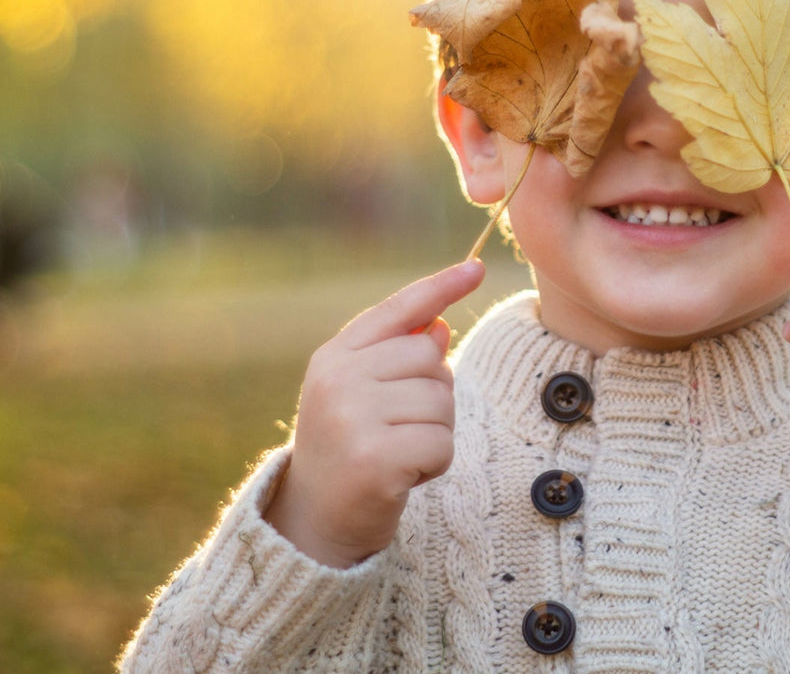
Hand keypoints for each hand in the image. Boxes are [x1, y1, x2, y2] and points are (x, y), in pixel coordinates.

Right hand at [264, 260, 485, 567]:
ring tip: (398, 452)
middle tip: (398, 428)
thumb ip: (396, 357)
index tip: (475, 267)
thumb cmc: (347, 450)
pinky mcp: (375, 459)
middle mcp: (338, 380)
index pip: (397, 311)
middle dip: (433, 394)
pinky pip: (441, 443)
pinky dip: (435, 464)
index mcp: (333, 358)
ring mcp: (353, 418)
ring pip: (441, 401)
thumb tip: (441, 325)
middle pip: (430, 357)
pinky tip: (403, 477)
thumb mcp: (360, 395)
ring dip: (435, 433)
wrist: (314, 523)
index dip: (440, 287)